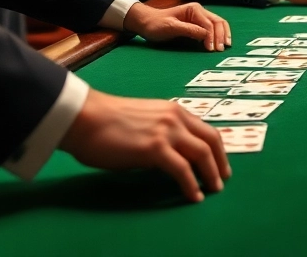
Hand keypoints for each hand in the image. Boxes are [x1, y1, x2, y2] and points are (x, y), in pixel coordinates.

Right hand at [60, 90, 229, 202]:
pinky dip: (191, 185)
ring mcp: (167, 132)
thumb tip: (167, 156)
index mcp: (173, 110)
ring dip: (211, 174)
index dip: (216, 148)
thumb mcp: (143, 121)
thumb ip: (159, 133)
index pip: (204, 129)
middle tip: (222, 179)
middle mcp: (175, 118)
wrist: (84, 117)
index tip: (219, 162)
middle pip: (210, 141)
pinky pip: (183, 170)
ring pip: (202, 154)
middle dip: (220, 162)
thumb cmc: (104, 121)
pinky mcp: (155, 148)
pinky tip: (193, 196)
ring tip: (213, 190)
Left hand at [124, 2, 230, 51]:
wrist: (147, 23)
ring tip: (225, 47)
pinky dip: (219, 35)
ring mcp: (200, 17)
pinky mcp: (198, 24)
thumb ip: (189, 30)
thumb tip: (206, 35)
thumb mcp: (171, 27)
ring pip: (218, 24)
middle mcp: (199, 11)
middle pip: (218, 22)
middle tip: (220, 50)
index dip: (212, 37)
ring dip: (223, 35)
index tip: (211, 50)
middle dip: (221, 36)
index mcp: (194, 9)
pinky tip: (221, 43)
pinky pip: (213, 28)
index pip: (209, 24)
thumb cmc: (156, 25)